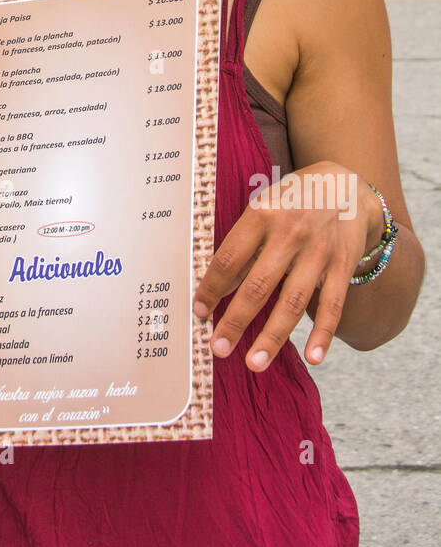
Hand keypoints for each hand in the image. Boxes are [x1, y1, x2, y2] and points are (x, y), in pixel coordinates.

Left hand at [193, 162, 381, 372]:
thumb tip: (217, 285)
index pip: (229, 258)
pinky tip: (313, 357)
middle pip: (258, 285)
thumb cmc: (292, 200)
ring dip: (272, 336)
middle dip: (236, 321)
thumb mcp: (264, 206)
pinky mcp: (342, 265)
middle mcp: (290, 233)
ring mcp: (319, 252)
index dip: (211, 288)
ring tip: (253, 363)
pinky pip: (333, 305)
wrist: (346, 184)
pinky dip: (323, 333)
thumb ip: (244, 242)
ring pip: (293, 302)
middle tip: (218, 348)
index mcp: (262, 214)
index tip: (199, 313)